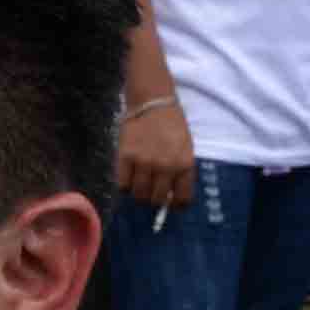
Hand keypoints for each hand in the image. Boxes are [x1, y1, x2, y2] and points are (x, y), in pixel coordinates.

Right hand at [110, 91, 194, 210]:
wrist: (153, 103)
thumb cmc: (173, 126)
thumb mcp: (186, 149)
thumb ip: (181, 172)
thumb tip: (171, 197)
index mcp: (185, 165)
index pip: (182, 199)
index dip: (176, 206)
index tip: (172, 204)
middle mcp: (166, 166)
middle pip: (157, 200)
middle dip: (155, 199)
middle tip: (152, 191)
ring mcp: (144, 162)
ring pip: (139, 195)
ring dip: (139, 193)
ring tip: (140, 183)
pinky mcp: (125, 157)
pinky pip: (123, 185)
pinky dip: (125, 185)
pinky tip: (129, 176)